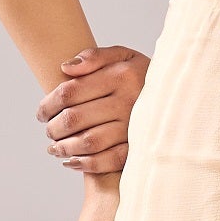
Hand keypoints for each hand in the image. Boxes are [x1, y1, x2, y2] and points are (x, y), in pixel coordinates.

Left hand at [39, 44, 149, 181]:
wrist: (179, 96)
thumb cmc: (140, 75)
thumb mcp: (123, 56)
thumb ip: (94, 57)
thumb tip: (65, 68)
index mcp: (121, 75)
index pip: (70, 92)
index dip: (48, 104)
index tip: (41, 112)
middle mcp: (129, 101)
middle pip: (75, 118)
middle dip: (54, 128)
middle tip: (48, 130)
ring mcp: (135, 127)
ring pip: (88, 142)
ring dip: (64, 148)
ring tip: (54, 148)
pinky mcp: (139, 147)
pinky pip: (108, 160)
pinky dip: (85, 164)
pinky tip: (72, 161)